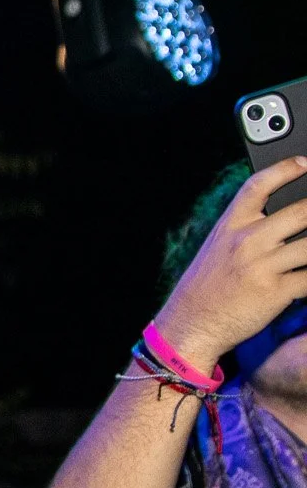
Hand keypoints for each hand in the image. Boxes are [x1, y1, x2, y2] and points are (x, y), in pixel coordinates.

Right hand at [151, 157, 306, 370]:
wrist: (191, 324)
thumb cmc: (207, 287)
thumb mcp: (218, 249)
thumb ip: (246, 230)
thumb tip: (286, 219)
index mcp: (230, 227)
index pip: (257, 186)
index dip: (284, 170)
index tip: (304, 163)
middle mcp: (246, 242)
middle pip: (299, 211)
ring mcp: (262, 266)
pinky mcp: (276, 292)